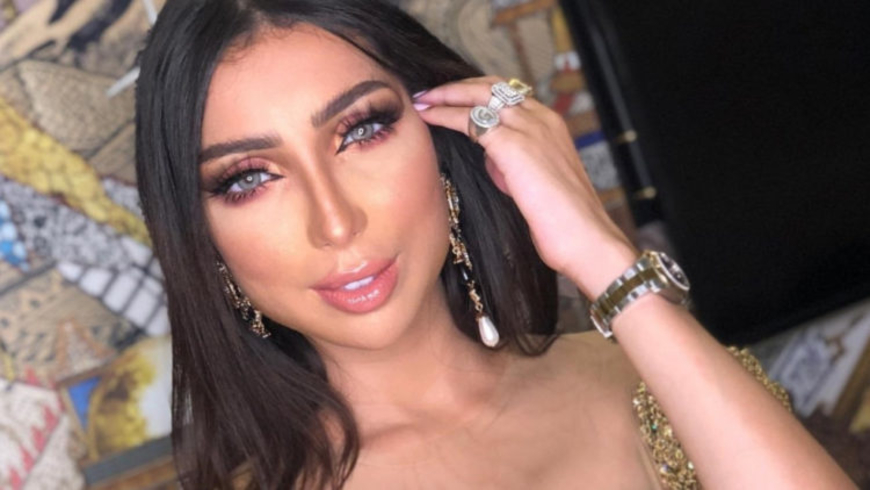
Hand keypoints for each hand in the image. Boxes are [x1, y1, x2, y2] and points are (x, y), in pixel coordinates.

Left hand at [415, 76, 637, 297]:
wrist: (584, 237)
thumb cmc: (563, 221)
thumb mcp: (538, 181)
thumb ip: (516, 163)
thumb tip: (492, 158)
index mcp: (551, 125)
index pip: (509, 94)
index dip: (478, 92)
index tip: (453, 98)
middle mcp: (541, 119)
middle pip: (491, 86)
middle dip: (457, 86)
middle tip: (430, 93)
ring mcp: (528, 128)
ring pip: (478, 96)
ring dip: (446, 95)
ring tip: (422, 100)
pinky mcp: (512, 145)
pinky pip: (469, 120)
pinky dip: (444, 115)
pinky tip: (427, 118)